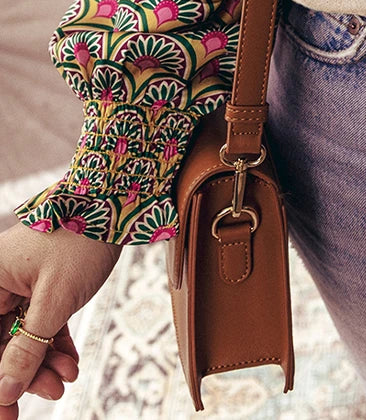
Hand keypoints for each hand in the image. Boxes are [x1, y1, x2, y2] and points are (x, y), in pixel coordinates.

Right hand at [0, 222, 122, 414]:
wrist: (118, 203)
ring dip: (44, 363)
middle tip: (50, 395)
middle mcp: (0, 283)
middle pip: (1, 343)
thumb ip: (27, 348)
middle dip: (24, 373)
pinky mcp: (45, 287)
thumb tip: (4, 391)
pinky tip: (70, 364)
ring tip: (67, 379)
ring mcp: (22, 285)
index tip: (6, 411)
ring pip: (24, 338)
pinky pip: (42, 325)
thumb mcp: (54, 300)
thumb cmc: (81, 240)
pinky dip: (55, 346)